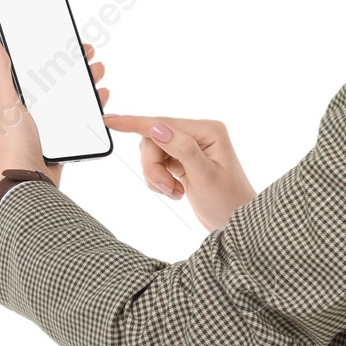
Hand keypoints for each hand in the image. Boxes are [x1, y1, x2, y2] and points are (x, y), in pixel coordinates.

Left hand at [0, 35, 110, 192]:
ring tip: (99, 75)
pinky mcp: (58, 144)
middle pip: (53, 84)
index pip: (31, 70)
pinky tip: (99, 101)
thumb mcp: (4, 104)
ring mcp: (43, 130)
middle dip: (74, 68)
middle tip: (92, 57)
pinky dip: (90, 110)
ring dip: (85, 86)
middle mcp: (25, 114)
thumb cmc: (9, 148)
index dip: (50, 53)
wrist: (27, 189)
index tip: (70, 43)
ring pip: (68, 101)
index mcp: (8, 101)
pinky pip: (77, 121)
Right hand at [101, 114, 256, 230]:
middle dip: (153, 167)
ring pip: (152, 153)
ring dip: (156, 176)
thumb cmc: (227, 202)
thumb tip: (156, 128)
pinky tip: (175, 191)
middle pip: (154, 140)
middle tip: (166, 189)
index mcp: (209, 131)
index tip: (109, 121)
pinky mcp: (183, 159)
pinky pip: (157, 163)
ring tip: (174, 193)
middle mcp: (200, 133)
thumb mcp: (204, 177)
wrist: (236, 223)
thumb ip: (182, 150)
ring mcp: (190, 146)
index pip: (164, 124)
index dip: (134, 123)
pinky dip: (158, 180)